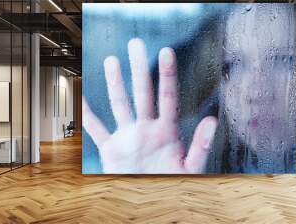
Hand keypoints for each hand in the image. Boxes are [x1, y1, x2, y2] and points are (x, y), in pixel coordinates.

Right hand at [83, 38, 217, 173]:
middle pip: (142, 92)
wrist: (153, 203)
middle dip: (139, 67)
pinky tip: (82, 99)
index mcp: (167, 131)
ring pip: (120, 104)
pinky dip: (87, 115)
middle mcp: (147, 128)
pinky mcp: (112, 149)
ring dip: (115, 83)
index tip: (166, 51)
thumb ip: (201, 145)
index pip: (168, 96)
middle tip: (135, 43)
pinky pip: (97, 129)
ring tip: (112, 60)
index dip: (167, 74)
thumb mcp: (191, 168)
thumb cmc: (175, 186)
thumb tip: (213, 120)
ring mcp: (129, 136)